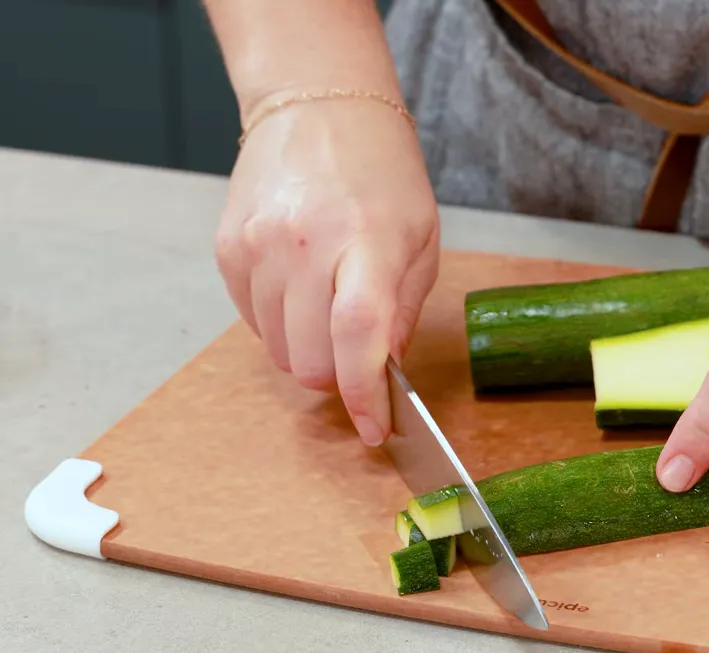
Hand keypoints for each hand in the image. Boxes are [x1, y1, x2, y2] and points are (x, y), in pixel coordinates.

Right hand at [214, 94, 440, 445]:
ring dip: (308, 351)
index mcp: (363, 239)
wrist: (317, 108)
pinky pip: (252, 322)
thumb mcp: (419, 238)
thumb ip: (402, 311)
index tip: (373, 428)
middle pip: (309, 360)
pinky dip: (280, 325)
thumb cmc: (381, 175)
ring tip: (330, 305)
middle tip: (359, 356)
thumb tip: (385, 373)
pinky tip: (301, 288)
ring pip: (278, 352)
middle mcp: (302, 244)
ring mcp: (257, 247)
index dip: (365, 393)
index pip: (358, 334)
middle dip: (338, 376)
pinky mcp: (228, 250)